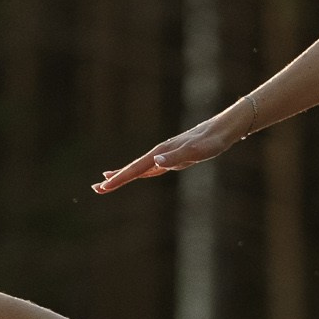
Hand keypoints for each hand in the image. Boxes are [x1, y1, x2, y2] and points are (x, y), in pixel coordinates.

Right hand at [95, 114, 234, 194]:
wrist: (223, 129)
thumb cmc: (212, 141)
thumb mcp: (196, 152)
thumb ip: (176, 157)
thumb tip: (155, 163)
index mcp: (161, 153)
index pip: (135, 169)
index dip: (118, 179)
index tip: (103, 188)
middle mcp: (160, 153)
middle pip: (133, 169)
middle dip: (115, 179)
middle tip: (96, 189)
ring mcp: (165, 155)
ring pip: (139, 168)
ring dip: (124, 175)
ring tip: (107, 182)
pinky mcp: (173, 157)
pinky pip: (151, 168)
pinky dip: (140, 172)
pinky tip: (138, 175)